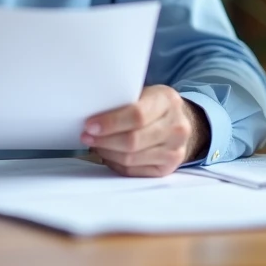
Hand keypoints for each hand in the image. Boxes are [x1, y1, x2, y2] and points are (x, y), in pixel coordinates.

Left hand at [82, 85, 209, 176]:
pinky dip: (116, 164)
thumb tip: (92, 113)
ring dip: (107, 153)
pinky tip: (109, 155)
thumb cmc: (153, 106)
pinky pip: (134, 171)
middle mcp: (177, 127)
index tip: (90, 125)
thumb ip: (123, 101)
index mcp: (168, 100)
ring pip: (131, 158)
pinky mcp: (168, 169)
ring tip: (96, 145)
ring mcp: (175, 150)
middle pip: (133, 140)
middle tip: (87, 136)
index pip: (137, 115)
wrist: (178, 123)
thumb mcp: (144, 93)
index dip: (111, 122)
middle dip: (104, 140)